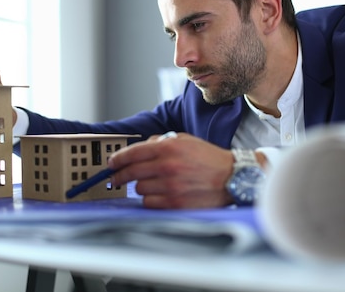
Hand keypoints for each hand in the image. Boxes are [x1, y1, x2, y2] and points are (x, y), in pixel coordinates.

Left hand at [109, 133, 234, 208]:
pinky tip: (160, 195)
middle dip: (120, 176)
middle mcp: (168, 166)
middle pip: (131, 172)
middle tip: (116, 178)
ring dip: (141, 187)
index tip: (112, 163)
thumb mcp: (185, 140)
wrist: (232, 177)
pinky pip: (149, 204)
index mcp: (169, 147)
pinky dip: (151, 200)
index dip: (117, 159)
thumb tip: (139, 148)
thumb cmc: (208, 158)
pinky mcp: (175, 203)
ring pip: (139, 189)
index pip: (133, 153)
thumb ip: (160, 141)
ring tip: (152, 184)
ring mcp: (171, 186)